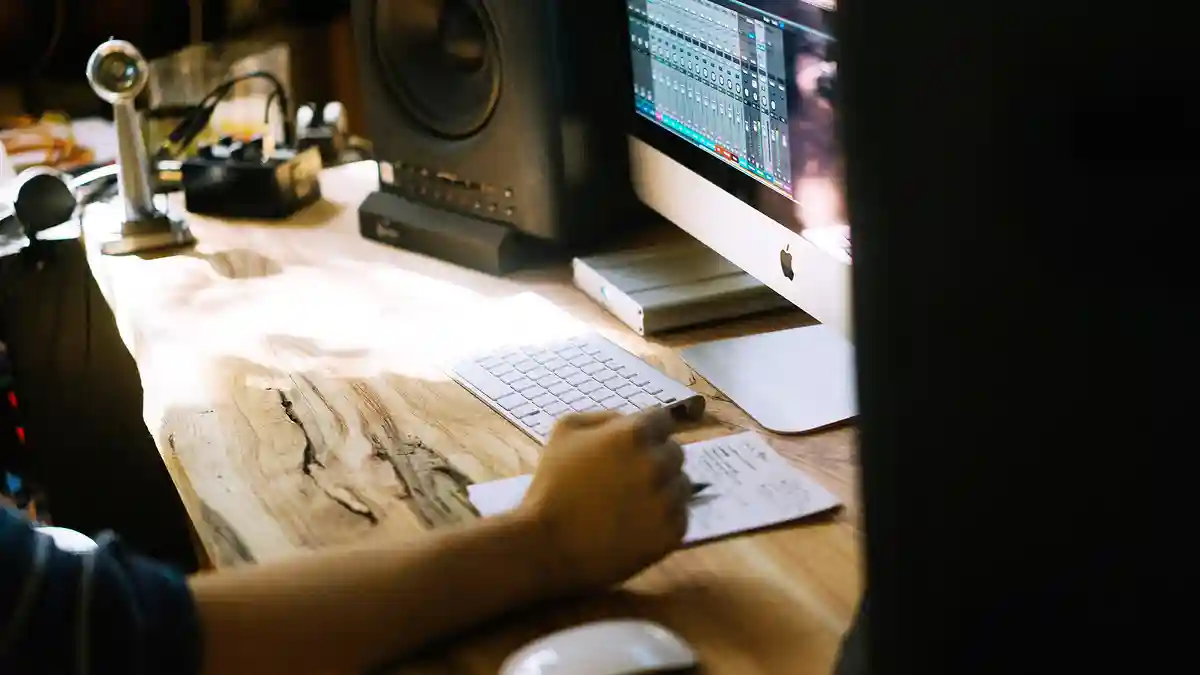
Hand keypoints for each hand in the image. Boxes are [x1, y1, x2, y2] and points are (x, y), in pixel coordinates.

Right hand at [517, 408, 690, 592]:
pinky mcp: (674, 531)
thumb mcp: (565, 431)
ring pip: (681, 484)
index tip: (634, 446)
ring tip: (634, 504)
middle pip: (674, 452)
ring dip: (664, 489)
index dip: (648, 431)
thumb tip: (628, 421)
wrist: (550, 546)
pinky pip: (681, 515)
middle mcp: (659, 462)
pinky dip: (664, 518)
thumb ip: (603, 418)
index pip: (661, 419)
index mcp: (634, 434)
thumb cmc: (552, 485)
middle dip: (656, 459)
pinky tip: (638, 525)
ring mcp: (670, 499)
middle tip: (629, 478)